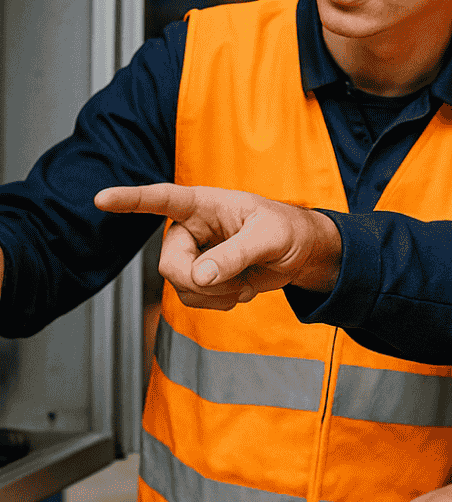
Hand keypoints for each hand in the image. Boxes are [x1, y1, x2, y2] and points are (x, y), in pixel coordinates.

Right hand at [94, 183, 341, 309]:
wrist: (299, 254)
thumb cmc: (287, 230)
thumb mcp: (269, 237)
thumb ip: (236, 254)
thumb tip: (200, 276)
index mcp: (205, 204)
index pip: (162, 198)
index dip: (130, 199)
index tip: (101, 198)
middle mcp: (191, 228)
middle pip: (169, 264)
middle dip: (201, 281)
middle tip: (236, 282)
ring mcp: (193, 255)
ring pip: (180, 287)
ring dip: (216, 294)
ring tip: (245, 281)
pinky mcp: (200, 278)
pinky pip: (192, 300)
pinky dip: (219, 303)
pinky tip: (241, 289)